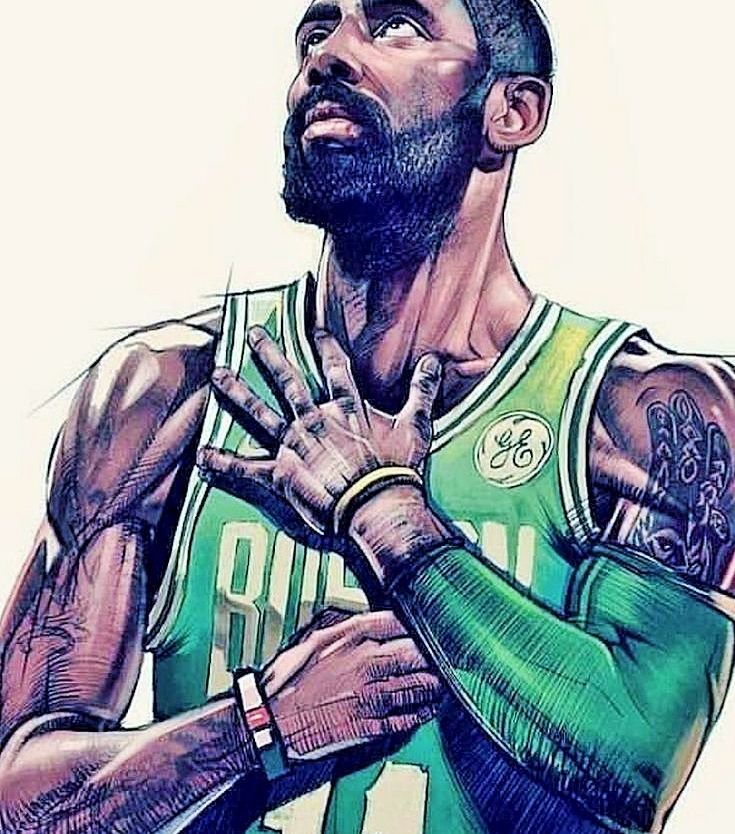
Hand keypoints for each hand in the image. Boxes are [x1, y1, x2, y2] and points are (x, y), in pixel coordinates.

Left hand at [197, 326, 442, 537]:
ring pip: (259, 413)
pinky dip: (222, 463)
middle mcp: (314, 420)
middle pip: (287, 381)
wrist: (376, 505)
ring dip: (237, 393)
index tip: (314, 328)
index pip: (334, 369)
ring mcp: (293, 446)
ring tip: (218, 374)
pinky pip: (245, 468)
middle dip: (269, 355)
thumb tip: (434, 360)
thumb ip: (422, 391)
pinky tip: (202, 455)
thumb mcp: (416, 426)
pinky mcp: (280, 476)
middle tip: (253, 333)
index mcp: (345, 409)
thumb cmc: (398, 470)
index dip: (325, 346)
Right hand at [262, 608, 441, 759]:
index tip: (430, 625)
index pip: (397, 623)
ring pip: (416, 686)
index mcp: (350, 639)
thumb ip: (344, 627)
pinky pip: (405, 718)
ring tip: (445, 681)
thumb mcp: (313, 639)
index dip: (418, 623)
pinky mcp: (369, 725)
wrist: (270, 720)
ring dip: (434, 684)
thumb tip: (368, 621)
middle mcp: (364, 664)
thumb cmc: (287, 680)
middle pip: (415, 654)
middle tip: (449, 653)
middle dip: (434, 654)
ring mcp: (369, 696)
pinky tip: (430, 708)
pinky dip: (422, 712)